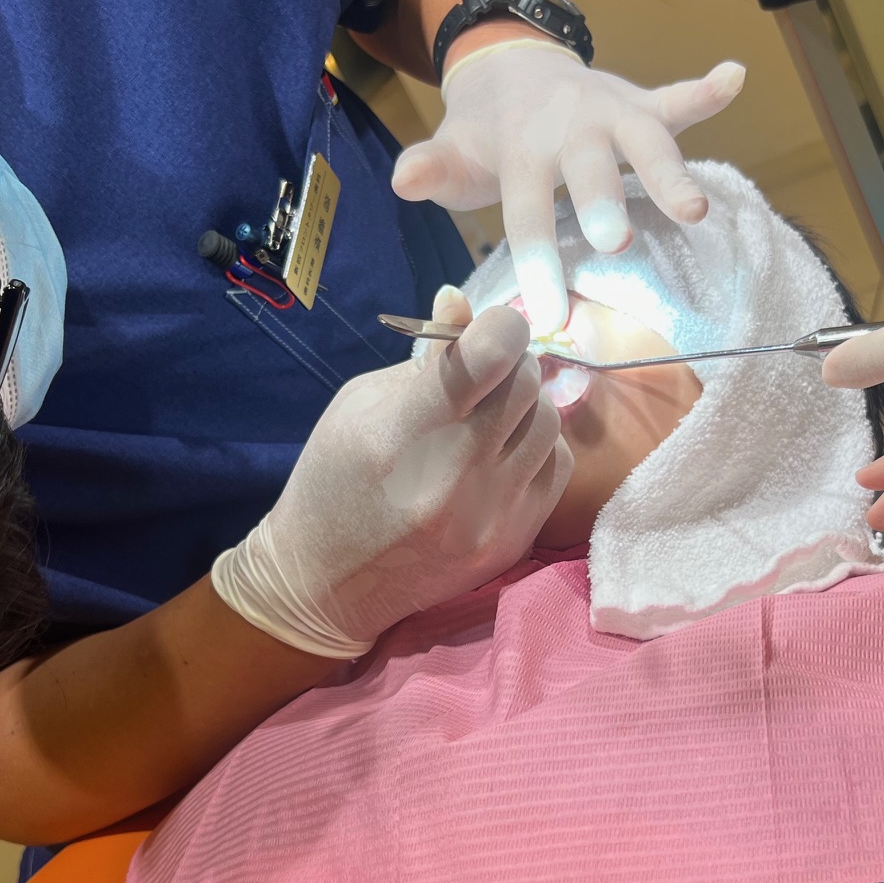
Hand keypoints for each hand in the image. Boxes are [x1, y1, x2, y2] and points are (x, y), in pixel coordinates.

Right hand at [212, 299, 572, 655]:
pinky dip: (535, 447)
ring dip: (524, 406)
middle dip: (508, 364)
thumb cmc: (333, 480)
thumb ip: (424, 357)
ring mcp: (491, 515)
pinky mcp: (514, 541)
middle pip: (526, 381)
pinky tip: (501, 454)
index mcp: (407, 430)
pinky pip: (556, 465)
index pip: (490, 353)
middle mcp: (456, 475)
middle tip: (483, 375)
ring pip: (549, 421)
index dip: (498, 326)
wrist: (327, 582)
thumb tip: (464, 300)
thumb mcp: (359, 405)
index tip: (487, 330)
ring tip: (488, 417)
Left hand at [392, 38, 744, 334]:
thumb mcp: (453, 152)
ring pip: (645, 138)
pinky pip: (676, 98)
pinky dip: (707, 89)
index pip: (527, 210)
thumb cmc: (485, 134)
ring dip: (670, 171)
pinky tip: (735, 75)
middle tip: (617, 243)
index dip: (536, 262)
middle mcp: (570, 127)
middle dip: (604, 201)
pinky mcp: (640, 103)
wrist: (508, 66)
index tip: (548, 315)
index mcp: (522, 147)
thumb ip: (432, 168)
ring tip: (696, 209)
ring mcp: (610, 111)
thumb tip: (404, 179)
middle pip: (590, 167)